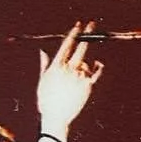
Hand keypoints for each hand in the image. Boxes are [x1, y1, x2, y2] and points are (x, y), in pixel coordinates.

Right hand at [37, 21, 101, 141]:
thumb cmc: (46, 100)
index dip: (73, 33)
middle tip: (92, 24)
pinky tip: (98, 64)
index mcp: (56, 66)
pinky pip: (96, 71)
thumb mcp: (43, 81)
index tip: (78, 25)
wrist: (56, 117)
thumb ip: (44, 65)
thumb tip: (42, 51)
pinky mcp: (88, 85)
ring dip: (84, 64)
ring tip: (74, 79)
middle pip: (81, 47)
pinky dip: (97, 67)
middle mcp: (68, 69)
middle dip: (87, 34)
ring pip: (86, 62)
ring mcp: (79, 77)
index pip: (66, 45)